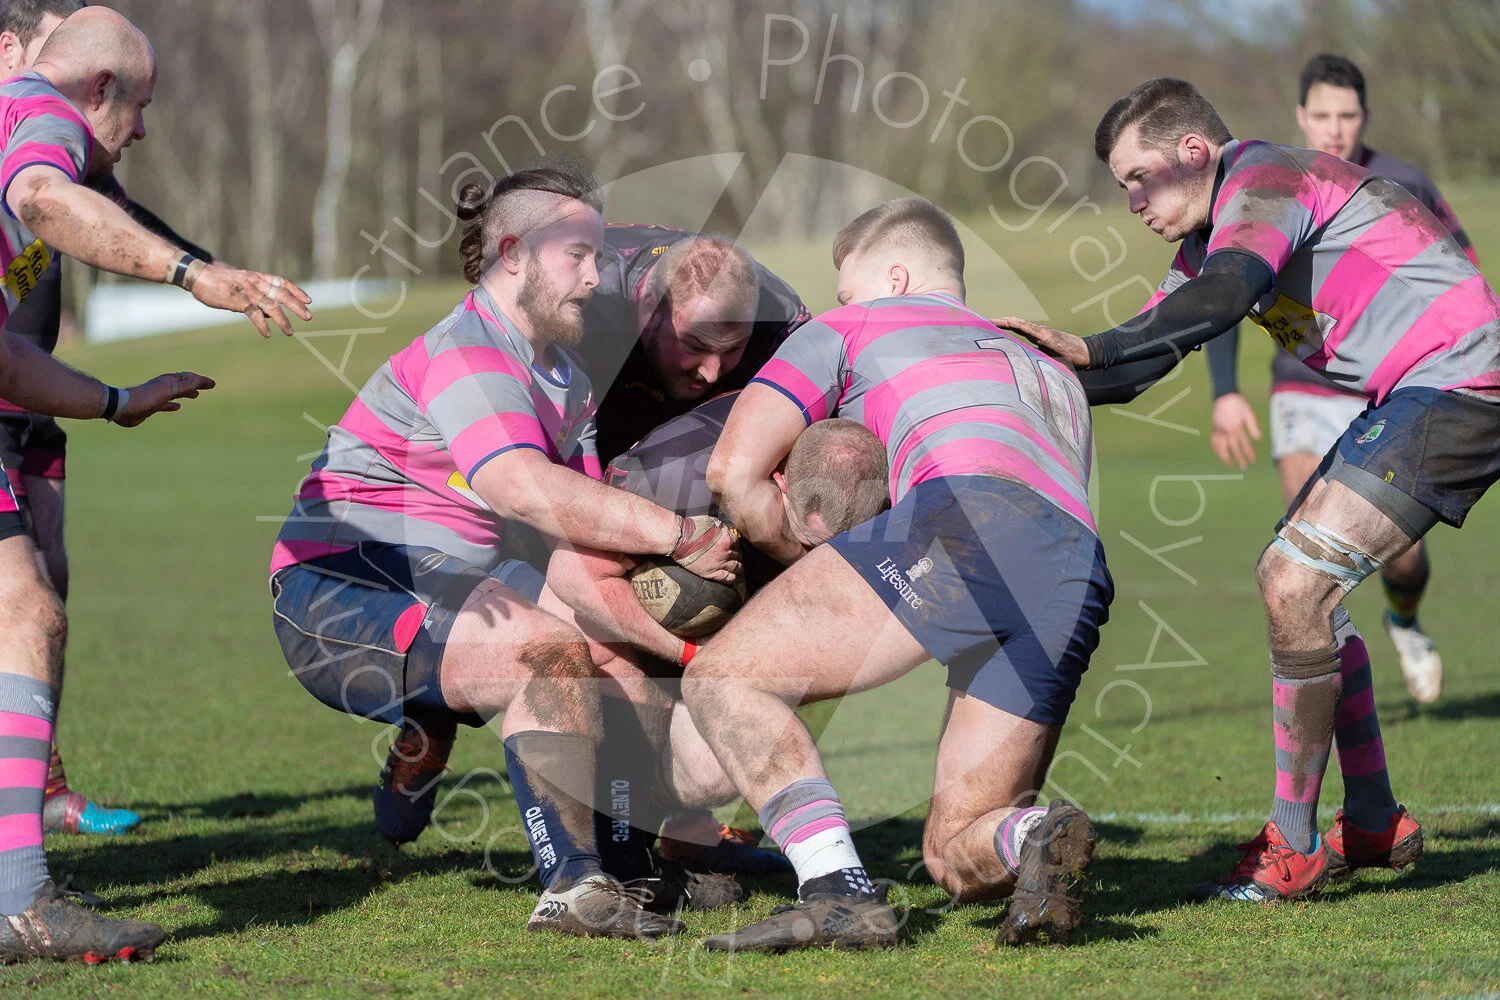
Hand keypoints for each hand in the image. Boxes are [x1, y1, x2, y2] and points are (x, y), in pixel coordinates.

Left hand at [114, 371, 215, 427]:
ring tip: (195, 395)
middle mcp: (164, 387)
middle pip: (183, 384)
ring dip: (186, 393)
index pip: (188, 378)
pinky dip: (173, 404)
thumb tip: (198, 380)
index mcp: (168, 381)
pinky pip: (166, 404)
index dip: (200, 380)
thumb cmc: (145, 398)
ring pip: (176, 393)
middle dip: (195, 384)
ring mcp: (157, 397)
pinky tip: (177, 407)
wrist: (122, 407)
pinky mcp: (151, 407)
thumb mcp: (167, 390)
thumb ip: (183, 386)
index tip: (212, 384)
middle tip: (208, 387)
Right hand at [191, 264, 312, 336]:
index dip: (296, 291)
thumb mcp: (242, 286)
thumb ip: (257, 298)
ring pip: (271, 306)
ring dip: (282, 320)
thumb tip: (270, 314)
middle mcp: (256, 283)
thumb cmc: (219, 282)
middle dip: (297, 306)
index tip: (308, 300)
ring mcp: (248, 292)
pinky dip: (262, 325)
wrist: (198, 276)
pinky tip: (268, 334)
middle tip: (309, 316)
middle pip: (281, 294)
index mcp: (258, 277)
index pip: (282, 282)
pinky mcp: (238, 301)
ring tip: (290, 332)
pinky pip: (254, 314)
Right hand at [670, 515, 741, 582]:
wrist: (679, 539)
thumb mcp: (711, 522)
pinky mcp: (712, 573)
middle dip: (737, 555)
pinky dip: (733, 577)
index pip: (737, 542)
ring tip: (738, 568)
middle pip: (738, 555)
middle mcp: (726, 552)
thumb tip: (727, 532)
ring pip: (736, 567)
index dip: (735, 544)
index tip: (733, 546)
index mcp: (726, 539)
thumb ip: (722, 529)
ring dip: (739, 567)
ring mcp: (719, 564)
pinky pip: (728, 578)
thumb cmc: (692, 528)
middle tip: (735, 556)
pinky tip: (734, 577)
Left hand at [991, 317, 1089, 366]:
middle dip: (1000, 322)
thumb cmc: (1068, 357)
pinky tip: (1010, 322)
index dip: (1002, 326)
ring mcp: (1043, 332)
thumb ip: (1035, 360)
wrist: (1085, 353)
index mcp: (1036, 336)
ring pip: (1021, 324)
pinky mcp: (1048, 336)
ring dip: (1006, 321)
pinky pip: (1032, 329)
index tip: (989, 325)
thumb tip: (1022, 369)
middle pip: (1015, 324)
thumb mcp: (1047, 359)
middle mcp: (1038, 331)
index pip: (1016, 329)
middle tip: (984, 321)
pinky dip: (1020, 325)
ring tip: (993, 320)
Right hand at [1210, 393, 1261, 469]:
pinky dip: (1216, 450)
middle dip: (1239, 459)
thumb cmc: (1238, 405)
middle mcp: (1227, 432)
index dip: (1249, 453)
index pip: (1244, 444)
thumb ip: (1253, 427)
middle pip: (1234, 449)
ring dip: (1225, 457)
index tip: (1252, 460)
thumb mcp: (1248, 414)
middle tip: (1243, 467)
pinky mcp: (1214, 430)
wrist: (1224, 397)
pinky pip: (1214, 443)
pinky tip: (1219, 454)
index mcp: (1236, 428)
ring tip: (1229, 464)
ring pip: (1221, 448)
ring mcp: (1219, 432)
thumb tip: (1258, 438)